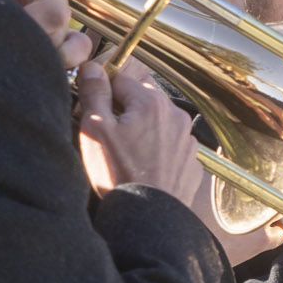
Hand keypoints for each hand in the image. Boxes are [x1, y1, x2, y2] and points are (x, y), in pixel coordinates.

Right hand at [77, 60, 205, 210]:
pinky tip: (141, 165)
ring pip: (157, 121)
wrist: (149, 215)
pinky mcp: (190, 160)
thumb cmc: (119, 174)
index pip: (120, 79)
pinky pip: (168, 144)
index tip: (92, 107)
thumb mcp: (95, 129)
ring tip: (123, 153)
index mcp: (151, 102)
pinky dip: (155, 149)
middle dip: (122, 108)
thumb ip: (94, 93)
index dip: (102, 91)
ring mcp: (186, 139)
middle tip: (106, 133)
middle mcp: (175, 115)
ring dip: (140, 128)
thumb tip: (92, 67)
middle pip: (141, 98)